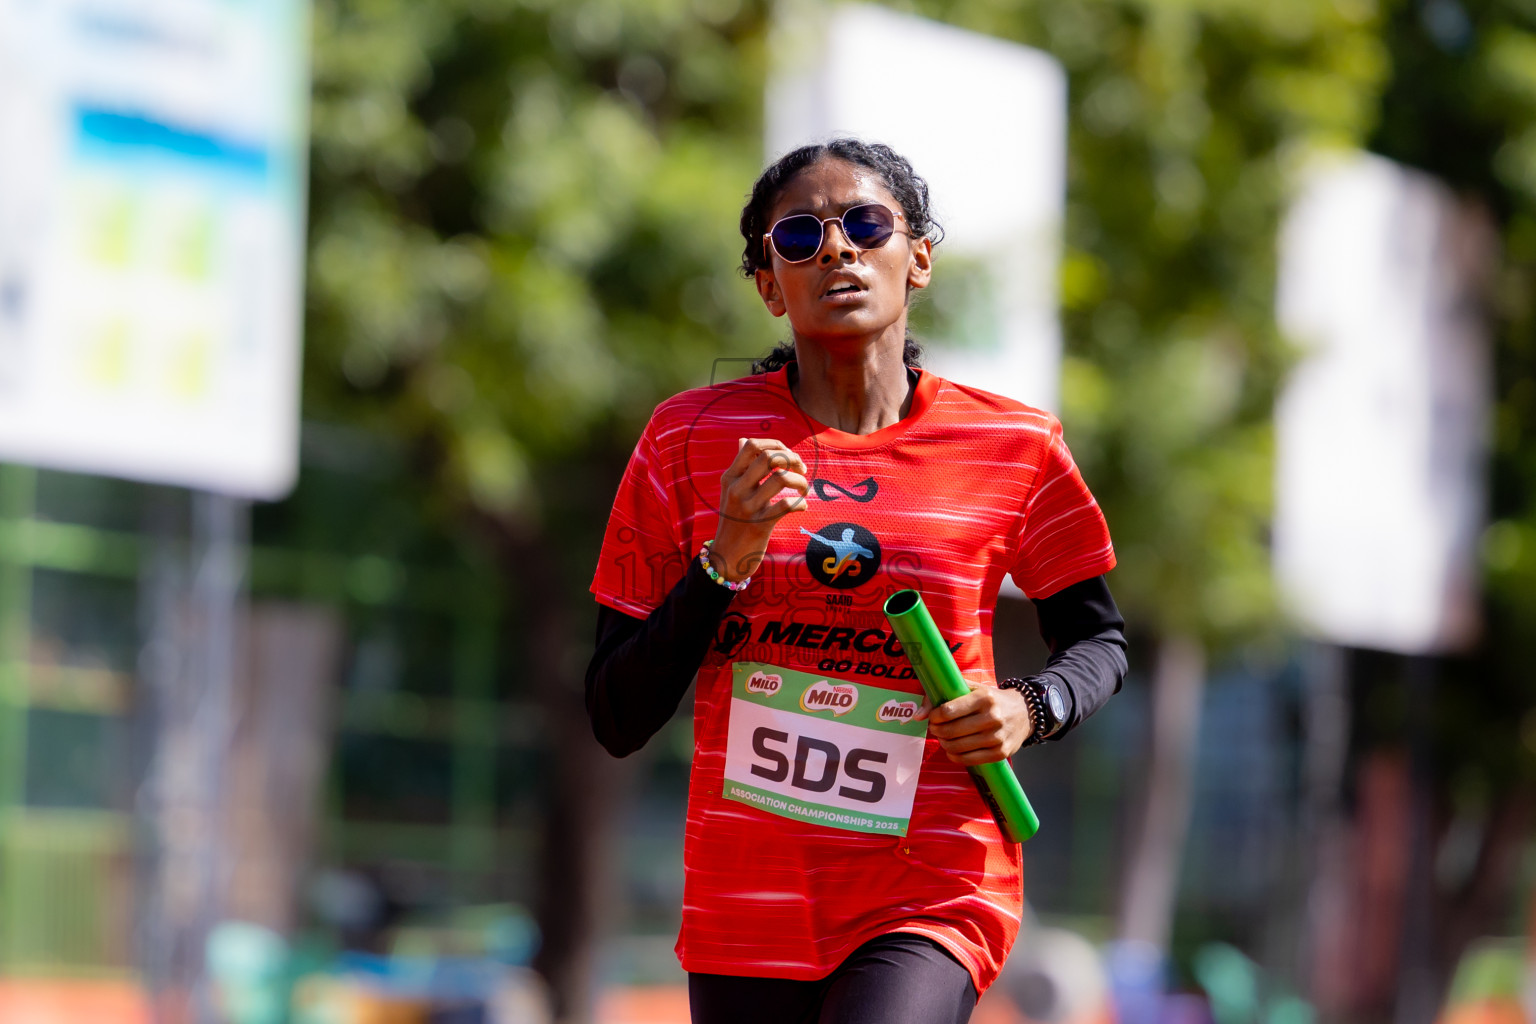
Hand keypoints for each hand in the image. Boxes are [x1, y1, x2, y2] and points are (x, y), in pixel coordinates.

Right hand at [709, 437, 809, 581]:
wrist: (725, 558)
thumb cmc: (733, 521)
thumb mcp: (730, 491)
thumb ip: (739, 466)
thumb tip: (743, 440)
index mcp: (730, 477)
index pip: (751, 445)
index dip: (776, 444)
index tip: (788, 455)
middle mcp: (736, 489)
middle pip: (768, 457)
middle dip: (792, 459)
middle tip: (801, 470)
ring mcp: (747, 507)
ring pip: (781, 478)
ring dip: (801, 482)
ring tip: (804, 490)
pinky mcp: (760, 526)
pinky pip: (787, 505)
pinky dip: (801, 503)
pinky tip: (802, 507)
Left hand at [915, 684, 1032, 765]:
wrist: (1024, 712)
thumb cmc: (991, 699)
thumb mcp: (971, 689)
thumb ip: (942, 696)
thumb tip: (917, 715)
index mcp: (984, 698)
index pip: (948, 711)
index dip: (934, 716)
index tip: (933, 717)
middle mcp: (993, 717)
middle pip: (951, 731)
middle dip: (936, 731)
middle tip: (935, 729)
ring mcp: (998, 737)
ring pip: (958, 747)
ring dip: (944, 744)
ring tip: (944, 738)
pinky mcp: (1001, 752)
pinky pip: (969, 760)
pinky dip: (955, 757)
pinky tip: (952, 750)